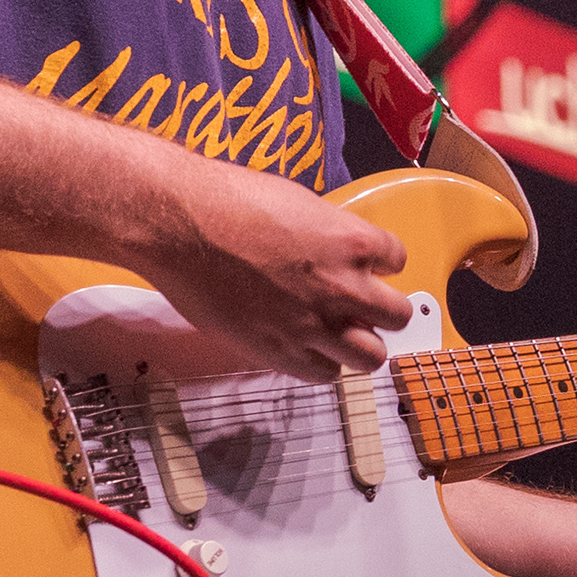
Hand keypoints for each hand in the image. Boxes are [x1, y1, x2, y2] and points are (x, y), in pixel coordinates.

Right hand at [138, 163, 411, 381]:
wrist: (179, 225)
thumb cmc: (227, 201)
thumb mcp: (297, 203)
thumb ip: (328, 234)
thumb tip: (335, 249)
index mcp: (352, 240)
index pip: (397, 260)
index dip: (378, 264)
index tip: (363, 266)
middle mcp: (343, 286)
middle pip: (397, 316)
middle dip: (381, 312)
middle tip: (359, 307)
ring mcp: (315, 324)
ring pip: (370, 357)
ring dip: (359, 345)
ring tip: (339, 336)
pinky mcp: (282, 351)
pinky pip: (325, 375)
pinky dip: (319, 364)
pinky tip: (303, 348)